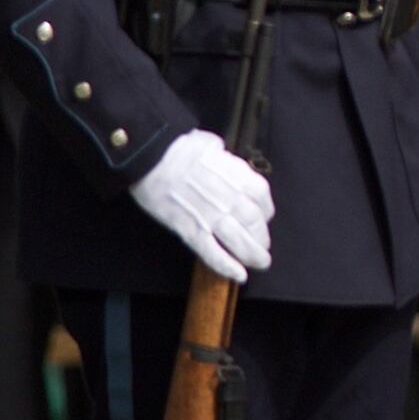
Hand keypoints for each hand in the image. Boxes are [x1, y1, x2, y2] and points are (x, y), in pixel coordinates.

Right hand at [132, 133, 273, 281]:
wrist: (153, 156)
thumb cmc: (179, 146)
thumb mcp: (211, 145)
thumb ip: (224, 158)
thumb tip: (224, 158)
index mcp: (238, 175)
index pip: (262, 197)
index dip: (265, 211)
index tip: (263, 217)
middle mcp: (230, 198)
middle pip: (254, 223)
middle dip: (262, 238)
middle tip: (263, 247)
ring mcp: (211, 216)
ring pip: (239, 241)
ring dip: (252, 255)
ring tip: (259, 263)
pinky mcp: (190, 229)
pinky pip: (212, 251)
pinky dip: (227, 265)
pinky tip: (238, 275)